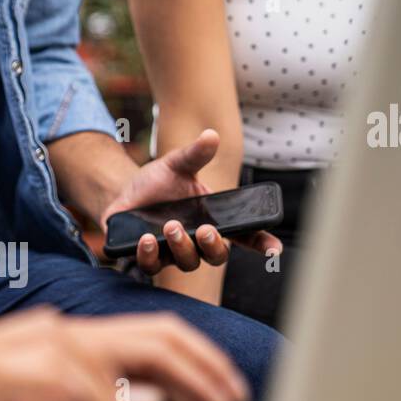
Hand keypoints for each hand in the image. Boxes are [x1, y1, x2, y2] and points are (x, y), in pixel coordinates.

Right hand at [0, 309, 248, 400]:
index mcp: (53, 338)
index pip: (143, 337)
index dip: (195, 362)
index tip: (224, 396)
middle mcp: (45, 333)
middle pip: (150, 336)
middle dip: (203, 370)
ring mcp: (22, 349)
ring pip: (125, 355)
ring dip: (174, 394)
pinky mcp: (0, 374)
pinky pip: (75, 391)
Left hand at [99, 129, 280, 276]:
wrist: (126, 193)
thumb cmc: (160, 183)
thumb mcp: (177, 165)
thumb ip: (195, 154)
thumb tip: (211, 135)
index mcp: (213, 221)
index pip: (244, 236)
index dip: (261, 245)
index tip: (275, 250)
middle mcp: (197, 242)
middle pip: (215, 256)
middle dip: (213, 245)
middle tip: (204, 230)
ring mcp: (172, 253)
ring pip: (186, 263)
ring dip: (181, 247)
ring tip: (171, 226)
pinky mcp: (147, 257)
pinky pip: (151, 265)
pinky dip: (149, 254)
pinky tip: (146, 239)